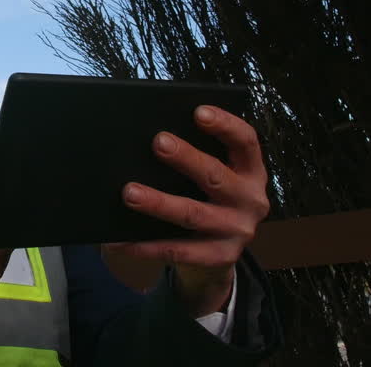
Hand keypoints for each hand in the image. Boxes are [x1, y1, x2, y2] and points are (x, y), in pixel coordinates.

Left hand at [102, 105, 269, 315]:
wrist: (218, 258)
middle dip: (186, 158)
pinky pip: (177, 250)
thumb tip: (155, 140)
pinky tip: (119, 239)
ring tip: (129, 192)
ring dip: (159, 202)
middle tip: (157, 142)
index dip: (225, 125)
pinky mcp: (219, 258)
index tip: (198, 111)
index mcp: (251, 172)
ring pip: (193, 214)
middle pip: (216, 176)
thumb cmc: (207, 200)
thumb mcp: (214, 178)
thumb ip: (196, 158)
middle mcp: (250, 200)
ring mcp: (236, 232)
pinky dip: (145, 245)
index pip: (246, 142)